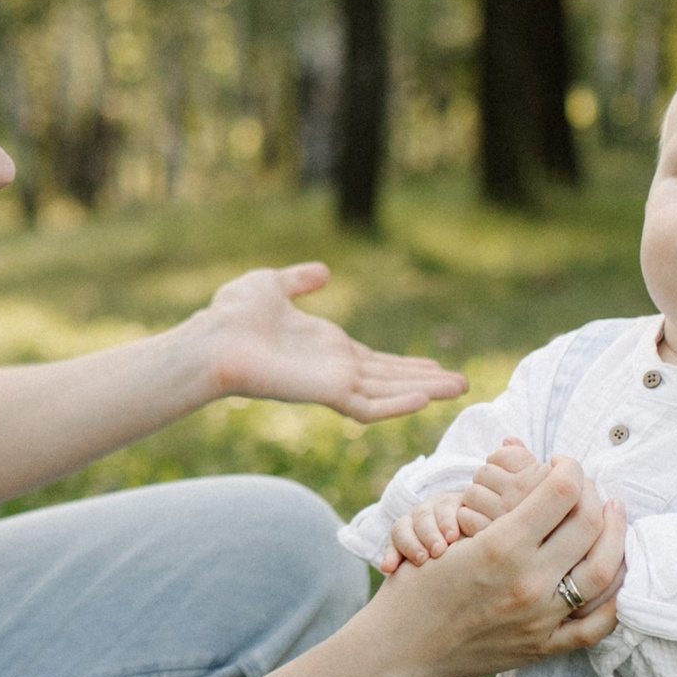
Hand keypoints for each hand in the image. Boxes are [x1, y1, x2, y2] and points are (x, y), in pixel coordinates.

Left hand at [195, 264, 467, 424]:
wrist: (213, 339)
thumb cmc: (233, 316)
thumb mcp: (273, 286)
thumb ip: (300, 281)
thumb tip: (323, 271)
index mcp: (326, 348)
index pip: (376, 361)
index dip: (406, 364)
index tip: (435, 365)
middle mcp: (335, 368)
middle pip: (391, 378)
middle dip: (426, 380)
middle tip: (463, 383)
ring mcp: (332, 383)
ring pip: (389, 392)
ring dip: (425, 390)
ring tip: (460, 388)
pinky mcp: (326, 393)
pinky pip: (369, 405)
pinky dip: (398, 404)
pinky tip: (425, 397)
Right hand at [373, 454, 628, 676]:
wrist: (403, 646)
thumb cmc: (419, 583)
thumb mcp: (449, 532)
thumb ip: (498, 502)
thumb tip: (538, 465)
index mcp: (501, 546)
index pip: (562, 491)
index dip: (570, 467)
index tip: (563, 463)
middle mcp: (527, 582)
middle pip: (589, 524)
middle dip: (594, 494)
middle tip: (586, 486)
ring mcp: (540, 618)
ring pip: (604, 571)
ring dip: (616, 536)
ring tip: (613, 516)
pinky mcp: (543, 647)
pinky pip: (597, 626)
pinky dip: (615, 598)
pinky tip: (614, 572)